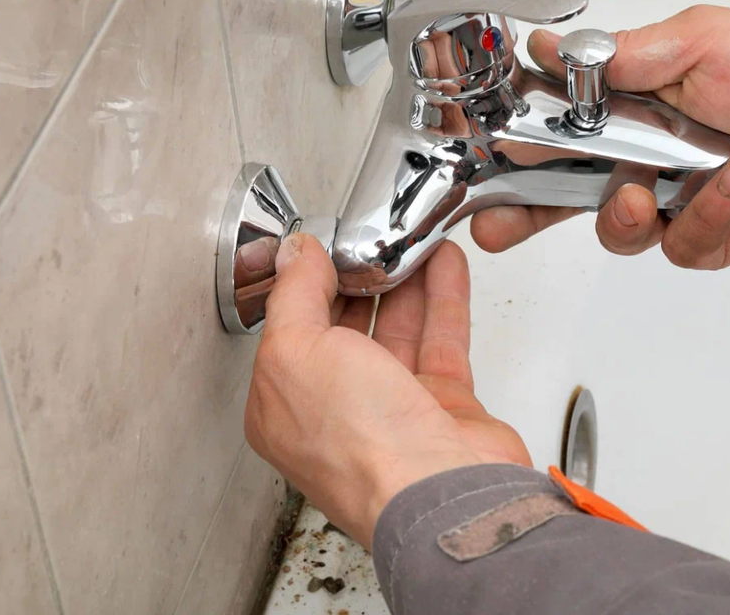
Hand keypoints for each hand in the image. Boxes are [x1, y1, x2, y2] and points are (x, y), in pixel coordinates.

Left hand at [244, 233, 529, 549]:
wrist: (442, 493)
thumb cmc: (364, 448)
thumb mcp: (297, 352)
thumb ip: (294, 295)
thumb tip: (294, 255)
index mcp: (284, 407)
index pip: (290, 331)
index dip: (305, 284)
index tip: (324, 244)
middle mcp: (337, 412)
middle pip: (346, 329)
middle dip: (358, 279)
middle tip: (371, 237)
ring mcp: (393, 411)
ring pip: (398, 331)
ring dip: (405, 281)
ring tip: (411, 239)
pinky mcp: (443, 408)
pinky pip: (442, 340)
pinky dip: (444, 298)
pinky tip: (445, 265)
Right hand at [470, 5, 729, 269]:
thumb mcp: (697, 42)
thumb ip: (622, 56)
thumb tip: (551, 51)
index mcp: (637, 106)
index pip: (561, 131)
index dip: (522, 147)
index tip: (492, 155)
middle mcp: (650, 157)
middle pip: (569, 193)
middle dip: (525, 210)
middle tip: (495, 222)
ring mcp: (678, 202)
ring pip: (617, 230)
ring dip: (625, 214)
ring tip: (647, 192)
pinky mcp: (711, 239)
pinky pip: (680, 246)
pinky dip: (705, 216)